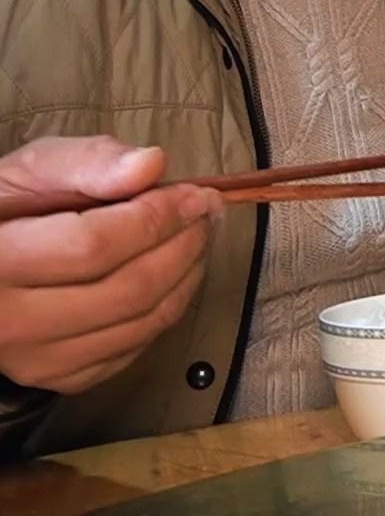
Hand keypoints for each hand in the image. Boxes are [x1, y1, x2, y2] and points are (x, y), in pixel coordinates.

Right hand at [0, 137, 222, 393]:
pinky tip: (174, 275)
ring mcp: (33, 360)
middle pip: (128, 291)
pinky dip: (167, 309)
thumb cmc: (3, 210)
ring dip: (187, 277)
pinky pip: (134, 348)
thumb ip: (87, 163)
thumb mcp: (29, 171)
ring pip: (140, 324)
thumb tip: (150, 165)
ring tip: (198, 237)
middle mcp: (9, 323)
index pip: (94, 247)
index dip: (157, 218)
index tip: (196, 194)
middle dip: (184, 246)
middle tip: (208, 212)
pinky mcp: (57, 378)